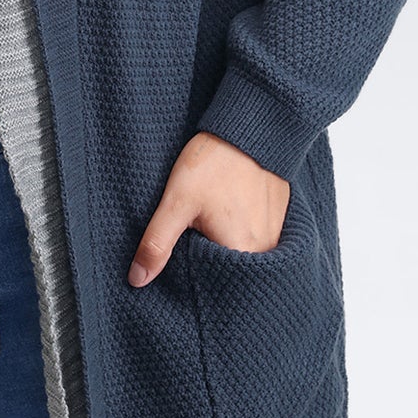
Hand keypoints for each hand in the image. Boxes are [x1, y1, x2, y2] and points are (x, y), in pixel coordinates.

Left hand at [128, 132, 289, 286]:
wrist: (252, 128)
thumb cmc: (215, 162)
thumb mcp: (178, 201)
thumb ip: (157, 243)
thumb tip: (137, 280)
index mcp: (241, 251)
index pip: (218, 289)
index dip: (196, 285)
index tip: (182, 273)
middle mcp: (266, 251)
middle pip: (232, 276)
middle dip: (211, 270)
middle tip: (195, 245)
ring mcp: (277, 236)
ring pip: (245, 260)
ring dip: (227, 253)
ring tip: (211, 232)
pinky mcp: (281, 221)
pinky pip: (259, 244)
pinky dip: (242, 239)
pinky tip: (228, 222)